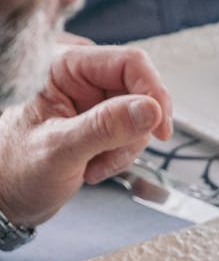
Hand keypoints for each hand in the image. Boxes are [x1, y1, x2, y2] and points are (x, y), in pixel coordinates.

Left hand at [0, 45, 172, 227]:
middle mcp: (78, 77)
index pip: (128, 63)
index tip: (161, 127)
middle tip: (113, 154)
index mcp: (62, 66)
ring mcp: (90, 100)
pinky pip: (131, 133)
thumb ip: (105, 128)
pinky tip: (94, 165)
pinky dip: (121, 155)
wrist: (9, 197)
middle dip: (134, 130)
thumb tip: (149, 110)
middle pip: (139, 91)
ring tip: (94, 163)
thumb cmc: (16, 171)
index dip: (152, 93)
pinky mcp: (98, 121)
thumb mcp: (61, 150)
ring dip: (125, 148)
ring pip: (140, 116)